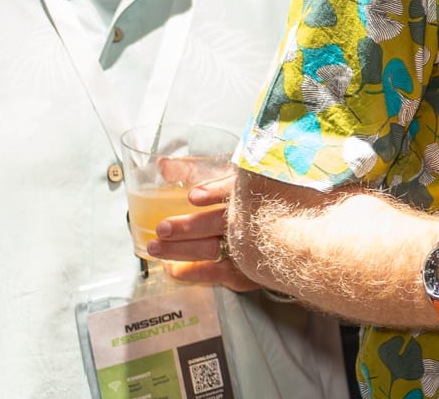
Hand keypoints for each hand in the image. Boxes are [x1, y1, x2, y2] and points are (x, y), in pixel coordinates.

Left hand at [149, 173, 263, 292]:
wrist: (282, 240)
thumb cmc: (247, 203)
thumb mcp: (225, 180)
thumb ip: (193, 171)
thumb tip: (162, 166)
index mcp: (250, 191)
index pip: (235, 188)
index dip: (215, 191)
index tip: (194, 196)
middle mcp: (252, 220)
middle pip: (219, 222)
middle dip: (189, 226)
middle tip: (163, 228)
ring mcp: (250, 249)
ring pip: (212, 249)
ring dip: (182, 249)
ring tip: (156, 247)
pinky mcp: (246, 272)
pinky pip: (216, 274)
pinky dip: (192, 271)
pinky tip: (173, 269)